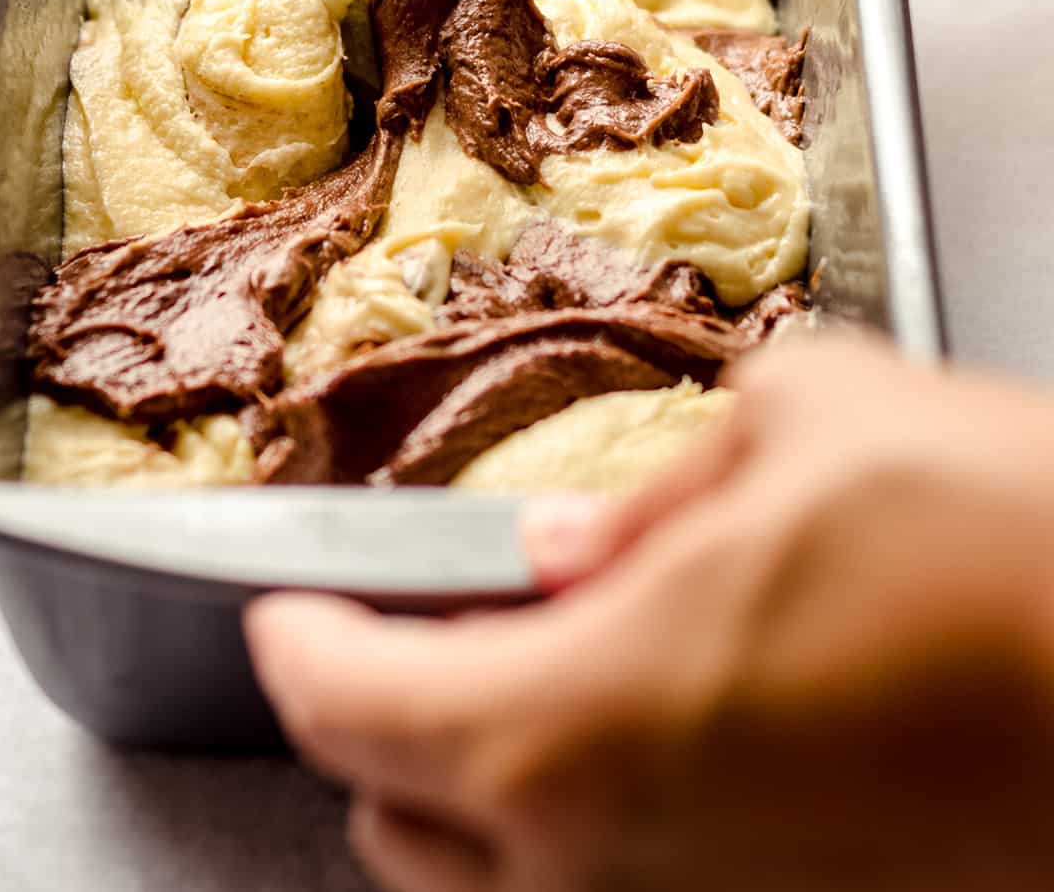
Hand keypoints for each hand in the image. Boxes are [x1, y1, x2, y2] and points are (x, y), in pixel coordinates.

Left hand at [248, 336, 1053, 891]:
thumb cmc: (998, 545)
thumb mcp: (797, 424)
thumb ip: (653, 491)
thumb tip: (584, 543)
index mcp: (574, 724)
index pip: (348, 709)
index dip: (297, 643)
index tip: (288, 605)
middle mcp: (616, 866)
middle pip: (403, 825)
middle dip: (378, 716)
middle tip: (412, 618)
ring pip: (513, 881)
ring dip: (485, 777)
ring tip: (533, 657)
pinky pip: (632, 886)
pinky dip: (596, 811)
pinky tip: (656, 710)